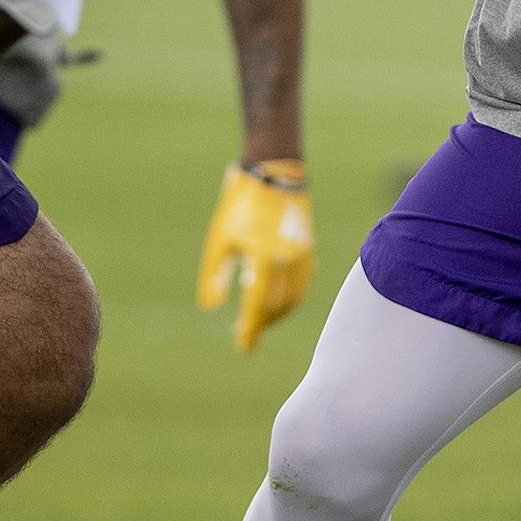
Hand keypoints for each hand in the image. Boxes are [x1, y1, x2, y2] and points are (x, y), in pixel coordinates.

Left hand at [196, 160, 315, 351]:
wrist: (274, 173)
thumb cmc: (240, 205)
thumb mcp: (220, 240)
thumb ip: (215, 275)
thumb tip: (212, 307)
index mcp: (263, 258)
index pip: (256, 306)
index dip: (250, 330)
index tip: (243, 346)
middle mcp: (287, 261)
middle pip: (277, 306)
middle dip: (262, 324)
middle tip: (247, 334)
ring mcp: (302, 255)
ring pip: (293, 298)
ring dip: (277, 314)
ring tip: (261, 321)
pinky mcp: (309, 249)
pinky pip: (302, 284)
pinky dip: (291, 297)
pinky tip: (278, 300)